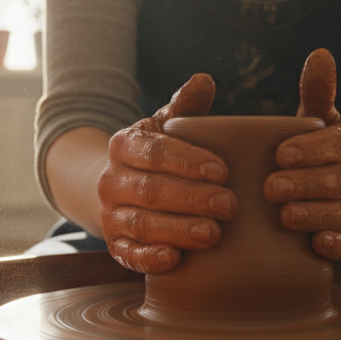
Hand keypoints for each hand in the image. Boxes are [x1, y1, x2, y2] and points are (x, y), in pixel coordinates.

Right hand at [98, 74, 235, 273]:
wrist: (122, 187)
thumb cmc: (159, 154)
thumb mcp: (168, 126)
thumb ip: (186, 106)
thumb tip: (204, 80)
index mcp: (123, 144)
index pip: (155, 151)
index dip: (188, 162)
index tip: (222, 171)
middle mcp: (110, 180)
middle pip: (151, 190)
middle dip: (192, 198)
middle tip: (229, 205)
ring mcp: (110, 215)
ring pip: (142, 224)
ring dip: (178, 229)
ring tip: (213, 233)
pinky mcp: (115, 246)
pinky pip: (129, 254)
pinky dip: (150, 258)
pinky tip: (175, 258)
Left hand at [264, 49, 340, 260]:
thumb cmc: (334, 155)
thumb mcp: (326, 124)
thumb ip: (319, 94)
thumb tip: (319, 54)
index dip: (313, 149)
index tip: (280, 154)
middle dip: (307, 183)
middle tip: (270, 187)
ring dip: (317, 214)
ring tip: (285, 215)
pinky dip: (340, 245)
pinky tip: (317, 244)